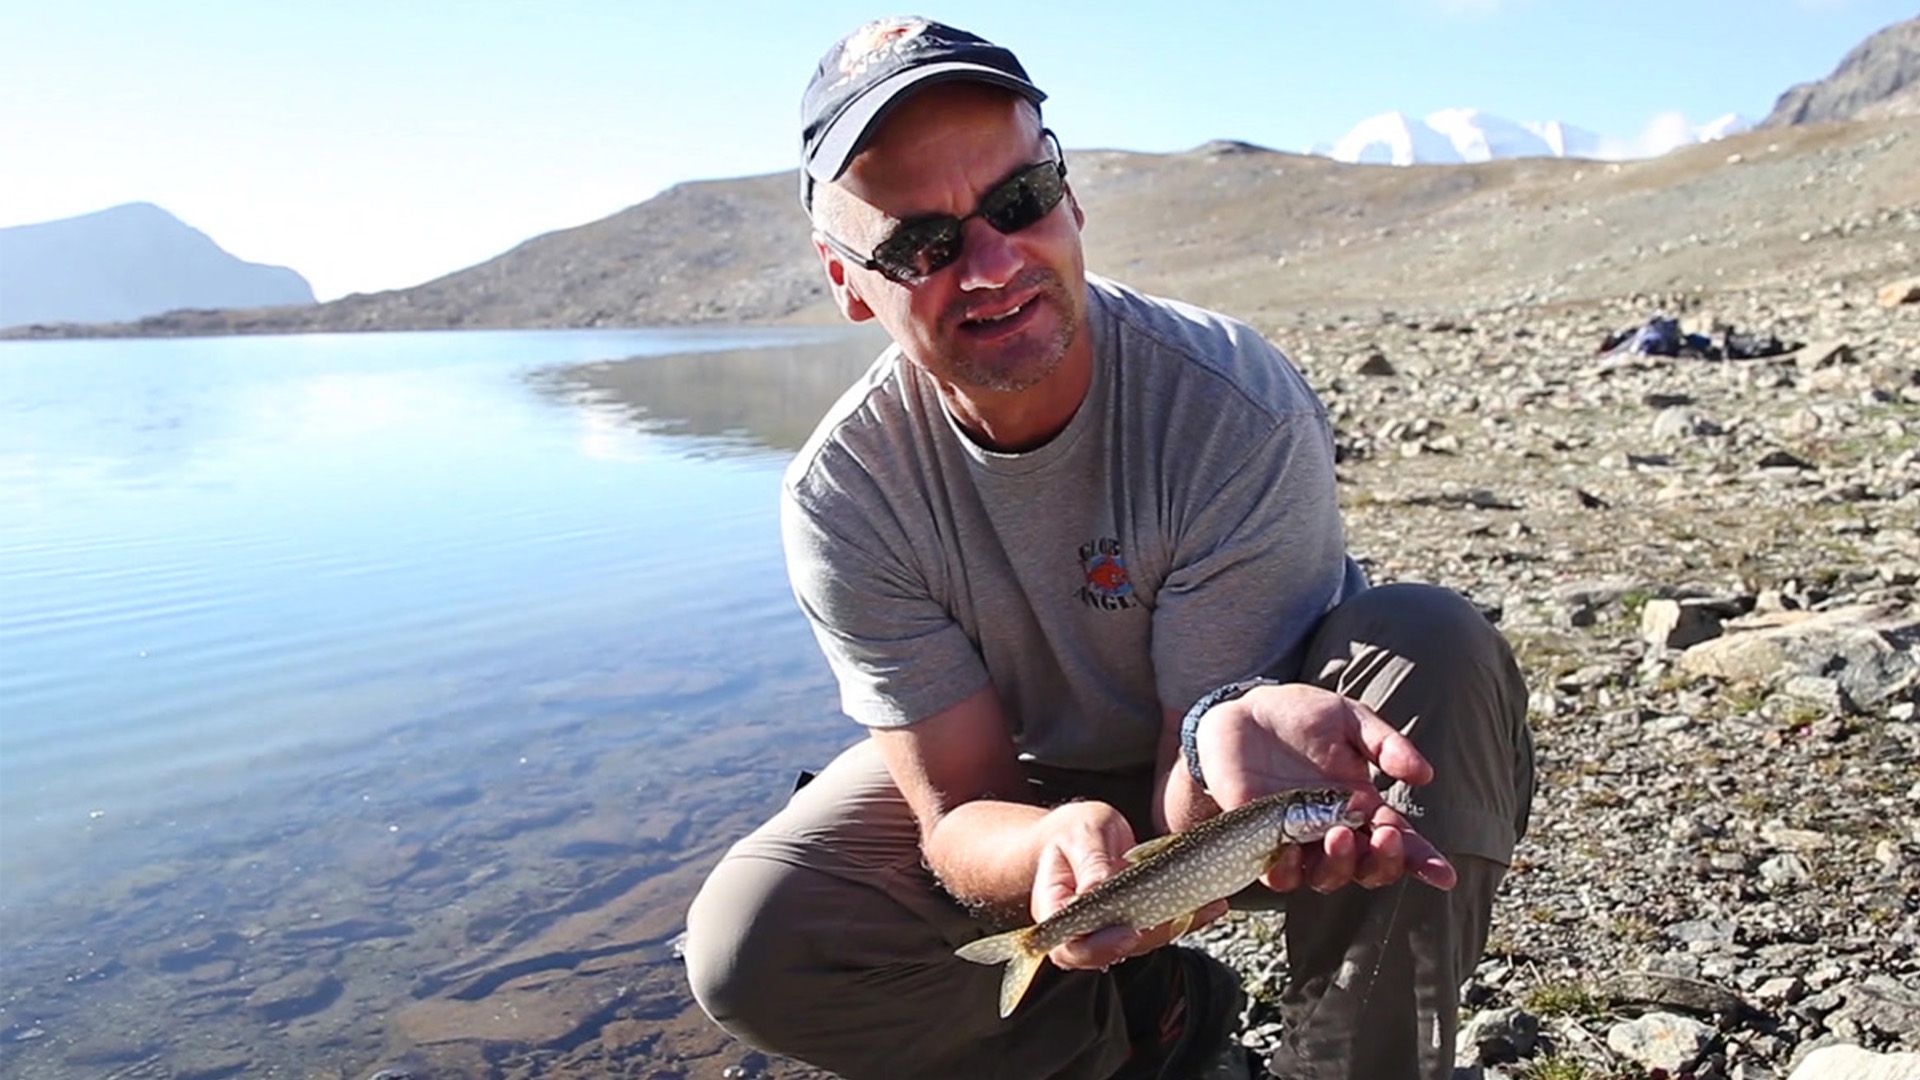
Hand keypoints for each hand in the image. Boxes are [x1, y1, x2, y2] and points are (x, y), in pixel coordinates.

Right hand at [1030, 802, 1229, 970]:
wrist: (1078, 834)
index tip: (1130, 932)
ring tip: (1210, 906)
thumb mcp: (1083, 832)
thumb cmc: (1074, 831)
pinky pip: (1157, 928)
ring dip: (1176, 927)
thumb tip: (1101, 888)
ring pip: (1141, 943)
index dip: (1098, 948)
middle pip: (1110, 953)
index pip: (1069, 945)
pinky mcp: (1131, 924)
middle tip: (1183, 917)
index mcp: (1054, 907)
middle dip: (1149, 938)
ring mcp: (1107, 930)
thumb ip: (1092, 860)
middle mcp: (1080, 928)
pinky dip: (1186, 917)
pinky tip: (1212, 903)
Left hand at [1195, 684, 1455, 892]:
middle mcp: (1336, 831)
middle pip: (1369, 870)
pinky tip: (1293, 853)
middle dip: (1383, 862)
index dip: (1425, 863)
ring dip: (1340, 866)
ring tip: (1339, 834)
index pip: (1401, 844)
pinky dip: (1288, 871)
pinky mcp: (1262, 840)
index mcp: (1364, 807)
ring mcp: (1299, 840)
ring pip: (1327, 878)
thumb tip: (1425, 775)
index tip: (1444, 875)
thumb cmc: (1301, 717)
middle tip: (1383, 835)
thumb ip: (1385, 744)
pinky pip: (1278, 874)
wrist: (1243, 711)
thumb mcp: (1349, 719)